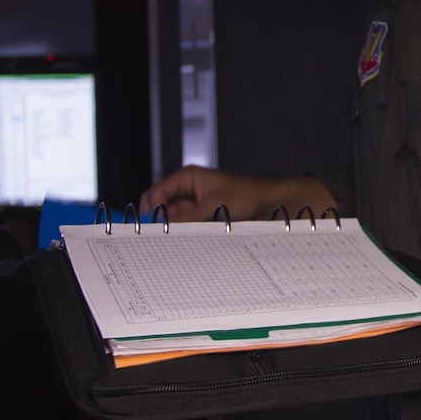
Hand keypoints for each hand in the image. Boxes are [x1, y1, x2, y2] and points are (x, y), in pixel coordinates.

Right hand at [138, 167, 331, 221]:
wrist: (269, 203)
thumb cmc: (247, 195)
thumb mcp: (213, 206)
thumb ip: (186, 218)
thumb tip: (164, 228)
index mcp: (187, 178)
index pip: (156, 193)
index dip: (151, 209)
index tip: (151, 225)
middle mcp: (188, 191)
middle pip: (162, 208)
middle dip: (161, 221)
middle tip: (159, 236)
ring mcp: (194, 206)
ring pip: (173, 220)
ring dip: (174, 229)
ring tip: (177, 239)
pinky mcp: (202, 218)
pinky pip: (186, 228)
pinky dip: (184, 234)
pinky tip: (187, 241)